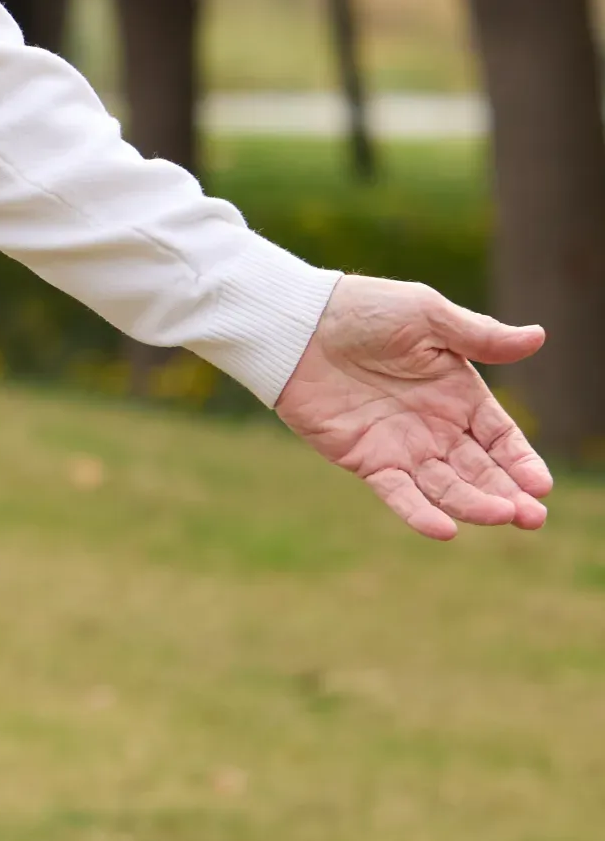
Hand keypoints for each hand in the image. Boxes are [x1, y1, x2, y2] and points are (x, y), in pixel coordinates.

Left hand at [274, 275, 550, 538]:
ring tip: (500, 517)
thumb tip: (539, 337)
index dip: (521, 462)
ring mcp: (403, 447)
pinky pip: (397, 493)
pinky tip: (444, 530)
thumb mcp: (428, 316)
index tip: (541, 487)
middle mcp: (437, 427)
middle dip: (508, 495)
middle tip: (533, 519)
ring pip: (445, 487)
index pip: (501, 438)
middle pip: (481, 471)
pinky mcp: (366, 460)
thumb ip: (480, 336)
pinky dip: (418, 513)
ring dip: (473, 505)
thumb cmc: (366, 310)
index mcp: (460, 394)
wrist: (300, 326)